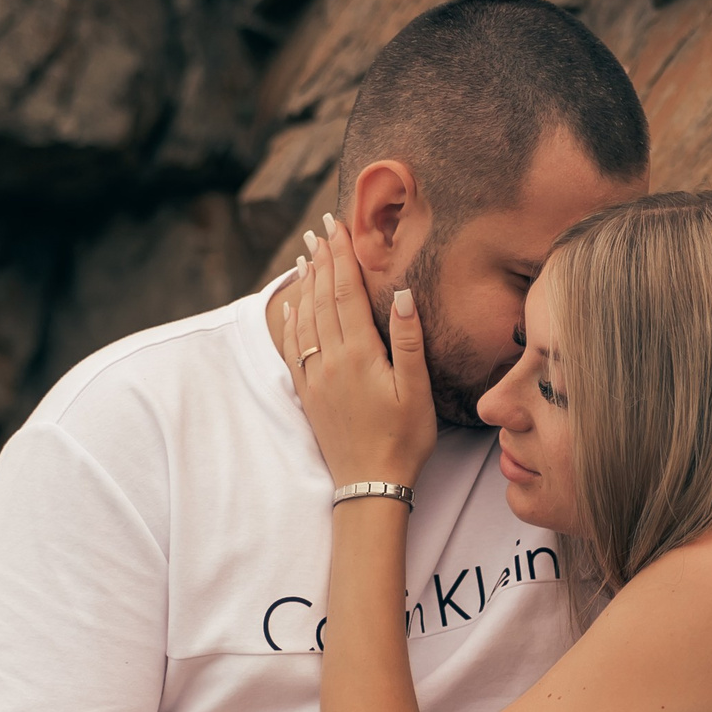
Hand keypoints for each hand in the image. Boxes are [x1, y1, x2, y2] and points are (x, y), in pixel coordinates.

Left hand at [278, 214, 436, 490]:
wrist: (369, 485)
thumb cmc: (404, 441)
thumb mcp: (418, 392)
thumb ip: (410, 341)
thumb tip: (404, 293)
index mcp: (360, 355)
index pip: (346, 293)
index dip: (342, 257)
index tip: (338, 226)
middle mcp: (331, 360)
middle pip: (323, 298)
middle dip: (322, 260)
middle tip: (321, 228)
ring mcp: (314, 376)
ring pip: (305, 318)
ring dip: (306, 283)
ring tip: (307, 254)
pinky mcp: (308, 392)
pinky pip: (293, 345)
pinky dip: (293, 318)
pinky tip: (294, 304)